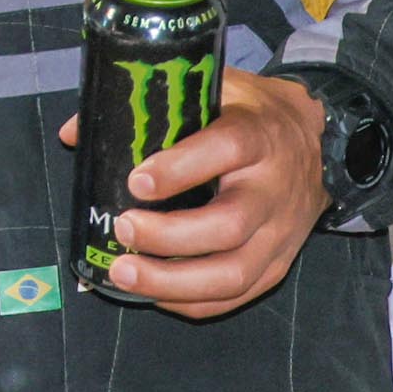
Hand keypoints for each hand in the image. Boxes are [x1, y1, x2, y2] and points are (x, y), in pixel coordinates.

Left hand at [66, 66, 328, 316]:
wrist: (318, 142)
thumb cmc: (248, 113)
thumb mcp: (211, 89)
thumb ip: (147, 104)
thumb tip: (74, 132)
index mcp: (257, 134)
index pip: (227, 148)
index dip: (181, 168)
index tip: (136, 183)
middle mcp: (273, 188)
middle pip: (229, 225)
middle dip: (170, 236)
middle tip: (123, 230)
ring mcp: (281, 232)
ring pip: (235, 272)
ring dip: (175, 282)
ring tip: (125, 274)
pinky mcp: (281, 262)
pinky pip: (240, 294)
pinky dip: (195, 302)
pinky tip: (156, 295)